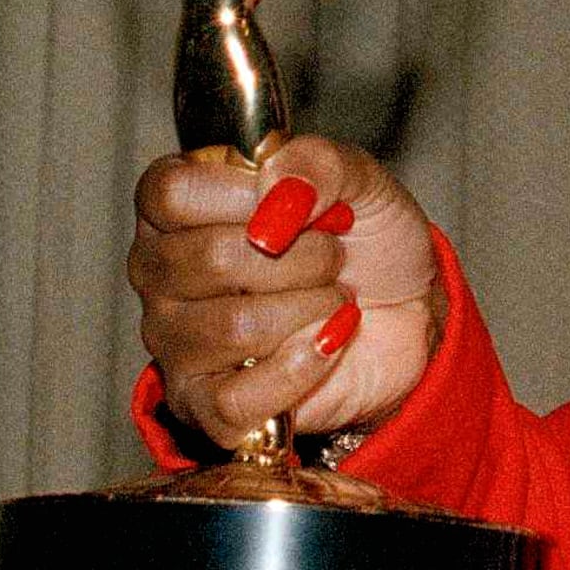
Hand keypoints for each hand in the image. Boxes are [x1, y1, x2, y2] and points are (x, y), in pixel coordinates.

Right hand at [128, 135, 444, 449]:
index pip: (170, 193)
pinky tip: (329, 342)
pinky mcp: (205, 406)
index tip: (298, 201)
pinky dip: (306, 364)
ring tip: (332, 298)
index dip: (245, 194)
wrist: (408, 316)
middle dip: (302, 255)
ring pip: (234, 328)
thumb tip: (276, 188)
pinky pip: (239, 397)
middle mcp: (161, 274)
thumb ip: (318, 163)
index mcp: (179, 209)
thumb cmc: (365, 243)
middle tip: (333, 256)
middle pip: (209, 259)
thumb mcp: (359, 179)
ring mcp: (176, 344)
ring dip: (312, 307)